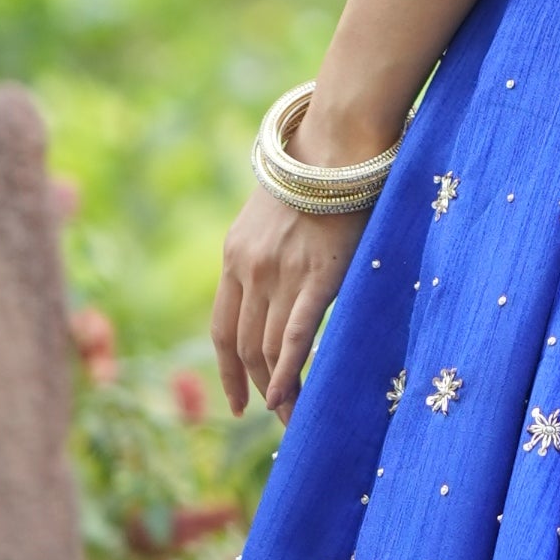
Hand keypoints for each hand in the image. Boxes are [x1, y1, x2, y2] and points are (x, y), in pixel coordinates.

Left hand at [213, 183, 365, 416]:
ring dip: (277, 389)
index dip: (228, 370)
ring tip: (292, 417)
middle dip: (256, 386)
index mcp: (235, 256)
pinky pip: (295, 335)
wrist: (337, 143)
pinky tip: (287, 399)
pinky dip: (288, 372)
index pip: (222, 329)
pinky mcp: (315, 276)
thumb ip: (269, 252)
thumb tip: (282, 284)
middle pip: (243, 345)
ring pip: (267, 348)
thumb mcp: (274, 216)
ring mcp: (279, 274)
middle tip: (275, 415)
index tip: (238, 400)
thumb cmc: (316, 176)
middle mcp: (248, 269)